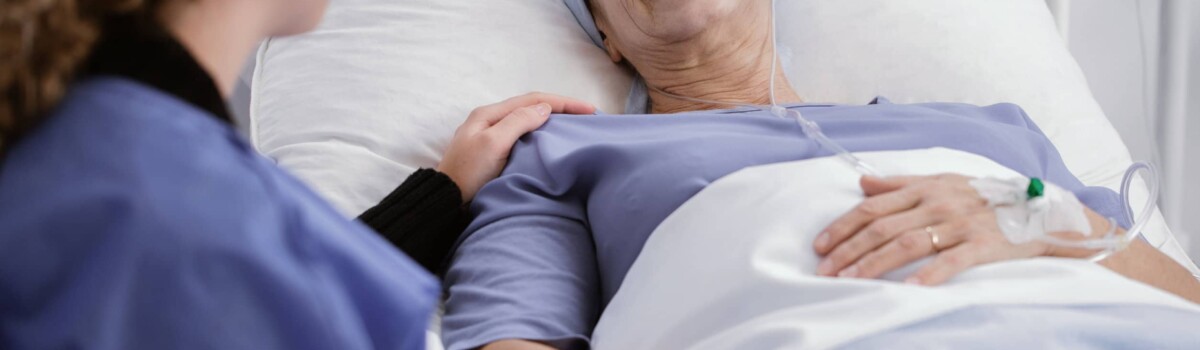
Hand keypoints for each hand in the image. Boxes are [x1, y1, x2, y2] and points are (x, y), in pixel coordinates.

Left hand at [438, 93, 595, 201]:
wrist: (446, 202)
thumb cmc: (468, 174)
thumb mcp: (493, 144)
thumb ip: (518, 122)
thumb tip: (545, 109)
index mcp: (489, 114)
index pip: (533, 100)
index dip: (563, 102)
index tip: (589, 109)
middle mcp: (490, 121)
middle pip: (531, 107)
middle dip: (561, 107)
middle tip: (587, 114)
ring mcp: (491, 136)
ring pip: (528, 120)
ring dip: (552, 120)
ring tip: (575, 125)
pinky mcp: (494, 153)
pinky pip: (523, 135)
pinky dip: (542, 134)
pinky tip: (552, 141)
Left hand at [812, 174, 1093, 285]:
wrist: (1041, 209)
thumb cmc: (985, 196)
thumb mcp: (942, 181)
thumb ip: (900, 184)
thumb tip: (862, 182)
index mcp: (924, 188)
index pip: (873, 207)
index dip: (843, 226)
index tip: (820, 245)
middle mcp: (937, 203)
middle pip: (882, 227)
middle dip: (849, 250)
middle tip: (825, 270)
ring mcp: (960, 223)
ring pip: (907, 244)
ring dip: (875, 263)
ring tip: (851, 279)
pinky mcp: (984, 244)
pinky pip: (952, 260)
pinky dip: (930, 274)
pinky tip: (910, 288)